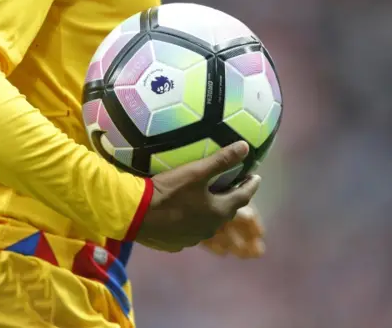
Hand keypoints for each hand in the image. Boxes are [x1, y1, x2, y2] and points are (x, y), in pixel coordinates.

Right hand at [136, 141, 260, 251]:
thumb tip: (246, 147)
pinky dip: (193, 221)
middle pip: (227, 211)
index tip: (256, 177)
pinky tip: (185, 214)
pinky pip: (190, 230)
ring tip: (209, 199)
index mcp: (219, 210)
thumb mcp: (196, 172)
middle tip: (234, 185)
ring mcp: (193, 238)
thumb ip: (222, 160)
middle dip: (233, 198)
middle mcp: (210, 228)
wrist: (136, 214)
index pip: (243, 196)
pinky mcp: (176, 243)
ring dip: (212, 211)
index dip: (251, 185)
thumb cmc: (169, 191)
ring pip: (209, 223)